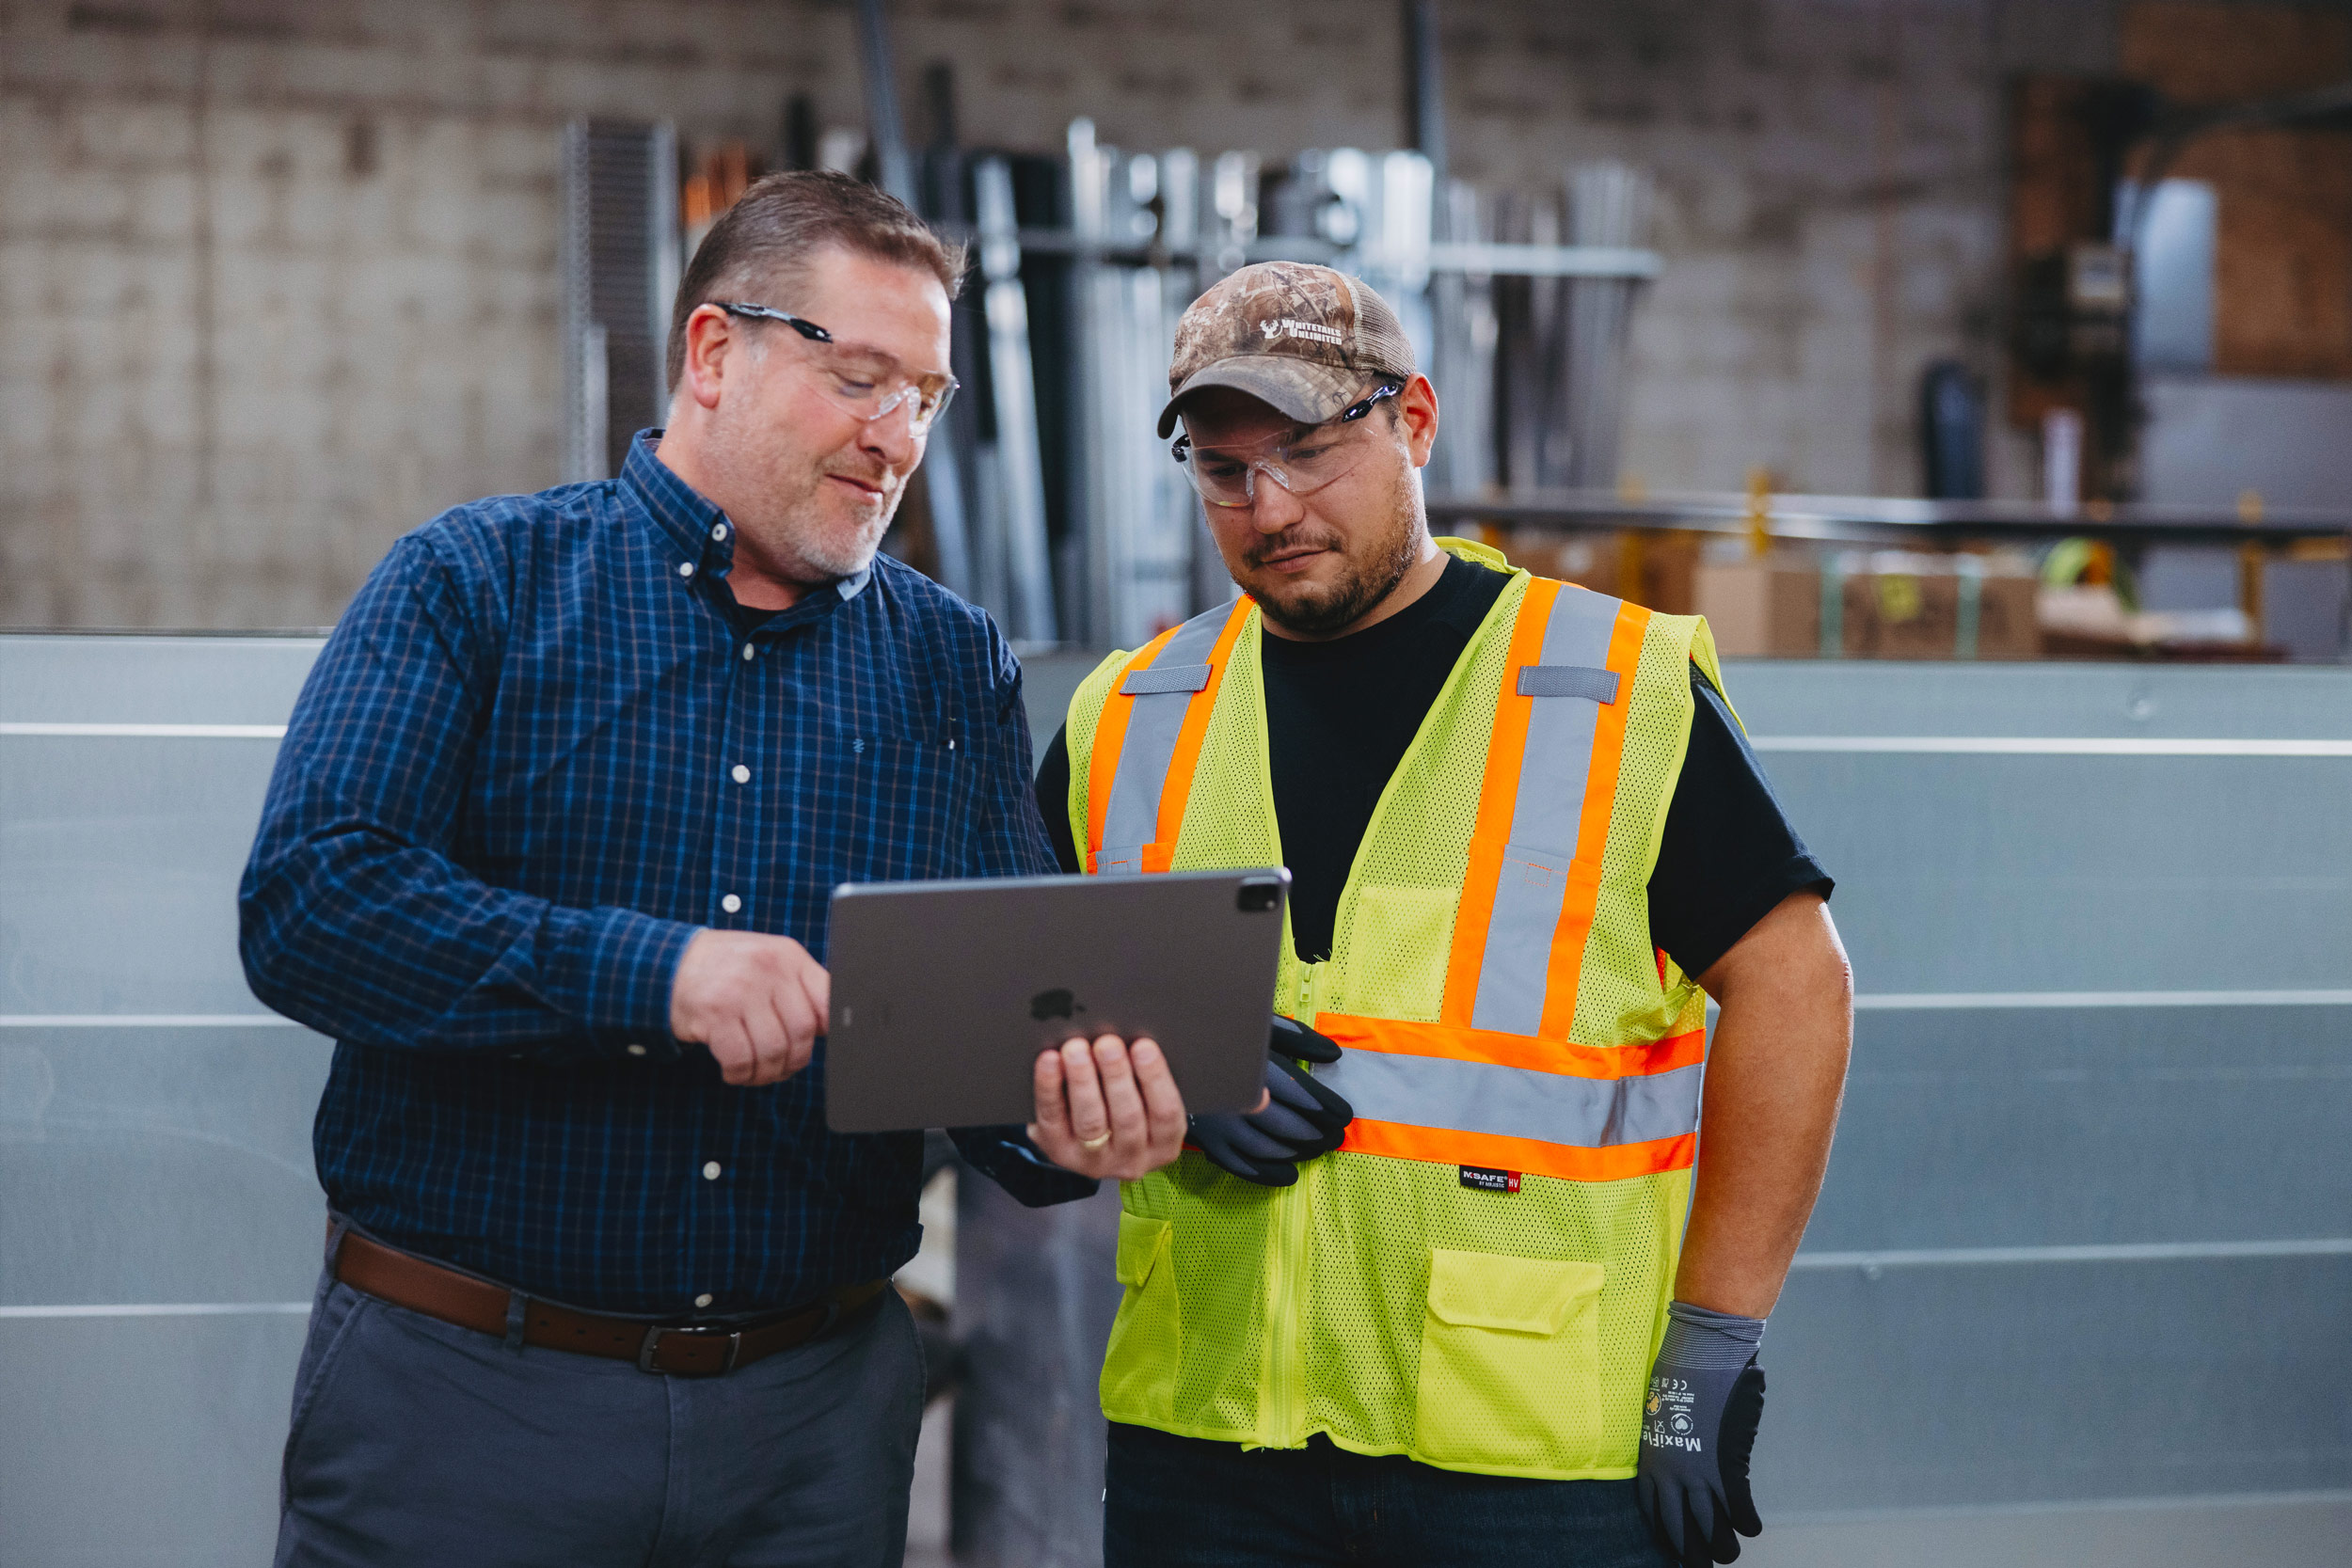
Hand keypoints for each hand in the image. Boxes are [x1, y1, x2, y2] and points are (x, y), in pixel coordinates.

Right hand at [667, 929, 828, 1086]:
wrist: (668, 963)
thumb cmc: (726, 968)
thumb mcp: (767, 960)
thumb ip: (798, 985)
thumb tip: (828, 1026)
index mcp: (788, 956)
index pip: (826, 998)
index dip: (828, 1030)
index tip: (816, 1042)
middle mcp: (768, 970)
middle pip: (802, 1032)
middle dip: (794, 1060)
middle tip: (781, 1067)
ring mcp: (741, 991)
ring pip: (773, 1051)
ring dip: (767, 1073)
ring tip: (757, 1072)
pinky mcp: (715, 1015)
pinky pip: (740, 1060)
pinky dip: (741, 1074)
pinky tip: (735, 1071)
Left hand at [1026, 1034, 1188, 1179]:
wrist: (1090, 1144)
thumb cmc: (1127, 1108)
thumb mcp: (1146, 1101)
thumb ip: (1142, 1077)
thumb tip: (1128, 1036)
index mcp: (1163, 1144)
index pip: (1165, 1113)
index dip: (1155, 1078)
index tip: (1143, 1045)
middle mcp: (1132, 1159)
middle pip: (1127, 1118)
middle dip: (1116, 1076)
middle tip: (1107, 1043)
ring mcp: (1094, 1160)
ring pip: (1090, 1122)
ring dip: (1083, 1081)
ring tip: (1077, 1049)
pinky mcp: (1059, 1151)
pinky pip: (1052, 1118)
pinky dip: (1049, 1087)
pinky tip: (1050, 1060)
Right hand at [1189, 1016, 1353, 1185]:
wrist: (1160, 1048)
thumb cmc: (1220, 1030)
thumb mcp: (1258, 1024)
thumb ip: (1298, 1039)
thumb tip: (1333, 1055)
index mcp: (1249, 1070)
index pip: (1298, 1095)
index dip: (1326, 1107)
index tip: (1344, 1114)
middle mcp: (1233, 1101)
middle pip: (1283, 1125)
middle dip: (1316, 1133)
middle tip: (1336, 1137)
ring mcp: (1217, 1125)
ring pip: (1263, 1148)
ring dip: (1295, 1152)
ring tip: (1317, 1150)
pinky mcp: (1205, 1140)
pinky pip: (1238, 1164)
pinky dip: (1266, 1173)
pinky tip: (1288, 1174)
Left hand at [1635, 1302, 1767, 1566]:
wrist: (1702, 1355)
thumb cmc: (1679, 1376)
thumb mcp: (1660, 1414)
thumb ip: (1669, 1444)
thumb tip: (1677, 1457)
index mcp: (1651, 1463)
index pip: (1654, 1514)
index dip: (1665, 1535)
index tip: (1672, 1549)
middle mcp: (1671, 1476)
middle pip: (1680, 1530)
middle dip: (1691, 1553)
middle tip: (1699, 1565)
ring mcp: (1699, 1474)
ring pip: (1711, 1527)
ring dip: (1721, 1545)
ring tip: (1726, 1555)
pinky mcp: (1726, 1467)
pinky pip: (1738, 1508)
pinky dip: (1746, 1521)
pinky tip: (1750, 1527)